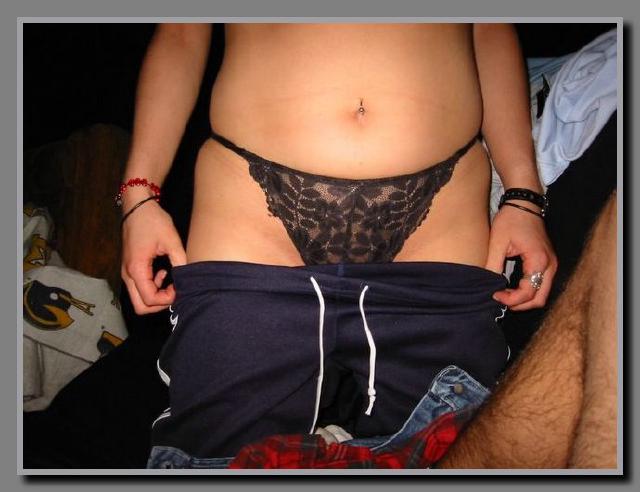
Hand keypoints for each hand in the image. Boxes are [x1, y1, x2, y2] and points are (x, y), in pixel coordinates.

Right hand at [121, 198, 186, 314]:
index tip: (180, 286)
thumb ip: (180, 261)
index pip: (149, 300)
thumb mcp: (171, 240)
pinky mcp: (130, 268)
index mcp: (136, 269)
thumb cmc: (152, 220)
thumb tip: (188, 278)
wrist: (137, 206)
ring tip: (171, 282)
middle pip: (140, 306)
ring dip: (156, 296)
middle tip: (175, 291)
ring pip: (139, 299)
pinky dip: (152, 287)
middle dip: (160, 304)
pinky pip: (139, 288)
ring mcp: (127, 272)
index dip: (168, 299)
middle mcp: (127, 274)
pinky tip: (163, 273)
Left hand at [485, 204, 557, 310]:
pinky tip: (511, 288)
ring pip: (542, 293)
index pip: (528, 292)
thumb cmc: (511, 220)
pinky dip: (528, 291)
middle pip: (540, 299)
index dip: (511, 299)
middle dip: (520, 304)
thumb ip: (494, 264)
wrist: (524, 204)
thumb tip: (489, 283)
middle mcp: (550, 265)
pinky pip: (541, 284)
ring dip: (524, 299)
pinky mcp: (547, 262)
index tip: (494, 295)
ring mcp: (551, 264)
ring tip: (505, 295)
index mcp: (539, 261)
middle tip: (501, 299)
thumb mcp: (498, 242)